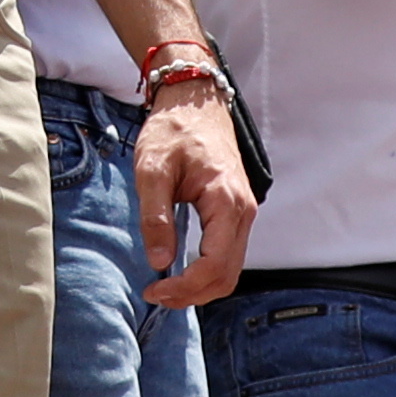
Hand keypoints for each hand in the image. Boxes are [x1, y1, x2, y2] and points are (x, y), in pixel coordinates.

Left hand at [134, 84, 256, 307]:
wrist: (194, 101)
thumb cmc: (173, 130)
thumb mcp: (152, 170)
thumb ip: (155, 216)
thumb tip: (159, 262)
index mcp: (225, 201)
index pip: (214, 264)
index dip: (185, 287)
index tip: (153, 289)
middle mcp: (242, 211)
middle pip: (227, 275)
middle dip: (192, 294)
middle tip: (156, 295)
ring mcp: (243, 212)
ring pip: (231, 269)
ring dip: (200, 287)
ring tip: (165, 288)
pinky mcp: (235, 212)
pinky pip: (228, 254)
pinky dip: (207, 271)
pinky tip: (181, 270)